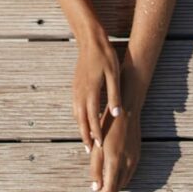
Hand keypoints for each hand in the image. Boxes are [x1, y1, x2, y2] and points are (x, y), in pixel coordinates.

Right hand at [72, 28, 121, 151]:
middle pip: (80, 120)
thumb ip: (115, 96)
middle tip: (90, 151)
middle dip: (85, 136)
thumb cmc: (105, 56)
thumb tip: (117, 114)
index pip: (92, 119)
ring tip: (87, 139)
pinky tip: (83, 120)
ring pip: (76, 114)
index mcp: (90, 92)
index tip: (99, 147)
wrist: (90, 40)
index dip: (96, 134)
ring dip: (81, 128)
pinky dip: (78, 117)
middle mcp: (80, 93)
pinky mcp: (75, 85)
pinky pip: (75, 106)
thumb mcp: (114, 75)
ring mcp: (75, 89)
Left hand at [89, 104, 140, 191]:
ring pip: (125, 181)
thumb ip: (95, 168)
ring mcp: (134, 159)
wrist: (126, 111)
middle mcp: (127, 163)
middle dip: (108, 191)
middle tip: (97, 190)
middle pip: (118, 187)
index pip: (109, 189)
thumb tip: (95, 186)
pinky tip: (115, 172)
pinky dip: (122, 177)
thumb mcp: (97, 146)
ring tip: (105, 183)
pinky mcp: (138, 154)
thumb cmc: (107, 126)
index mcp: (115, 161)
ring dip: (116, 185)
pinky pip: (130, 173)